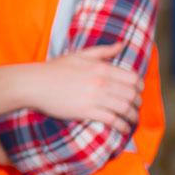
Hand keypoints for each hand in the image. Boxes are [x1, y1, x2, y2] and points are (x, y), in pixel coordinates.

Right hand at [21, 45, 142, 130]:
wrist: (36, 83)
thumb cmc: (56, 68)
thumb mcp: (80, 55)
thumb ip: (103, 51)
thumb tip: (121, 45)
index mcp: (100, 67)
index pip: (132, 78)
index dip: (139, 87)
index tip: (137, 92)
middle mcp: (100, 82)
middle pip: (132, 95)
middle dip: (137, 103)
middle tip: (135, 107)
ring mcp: (94, 97)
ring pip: (125, 108)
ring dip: (132, 117)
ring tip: (131, 120)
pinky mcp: (87, 111)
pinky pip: (113, 120)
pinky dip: (122, 126)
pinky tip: (122, 129)